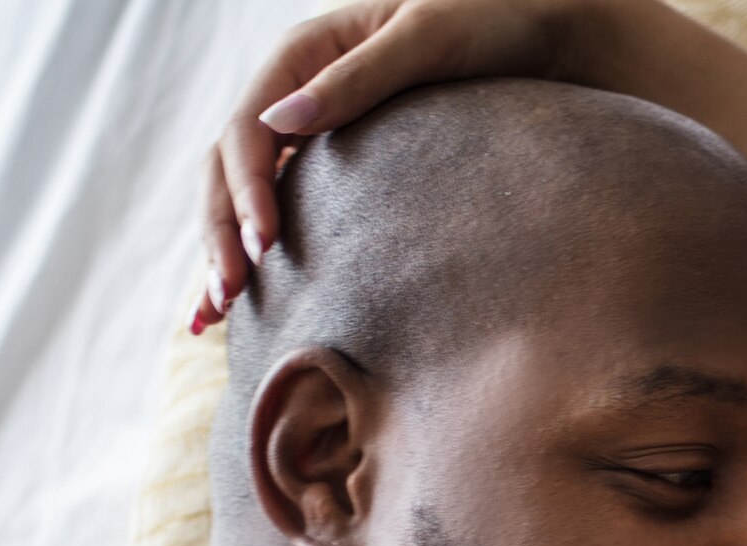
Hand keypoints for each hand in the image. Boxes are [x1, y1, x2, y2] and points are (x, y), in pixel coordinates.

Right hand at [194, 0, 582, 330]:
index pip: (248, 130)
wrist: (534, 30)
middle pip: (229, 165)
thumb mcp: (425, 41)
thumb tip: (280, 124)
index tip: (263, 246)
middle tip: (225, 300)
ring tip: (212, 315)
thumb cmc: (486, 22)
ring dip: (224, 248)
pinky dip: (258, 244)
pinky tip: (248, 297)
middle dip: (221, 232)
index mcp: (303, 53)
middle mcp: (296, 90)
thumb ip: (356, 80)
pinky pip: (283, 200)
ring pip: (244, 189)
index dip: (247, 190)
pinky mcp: (337, 158)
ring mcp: (312, 125)